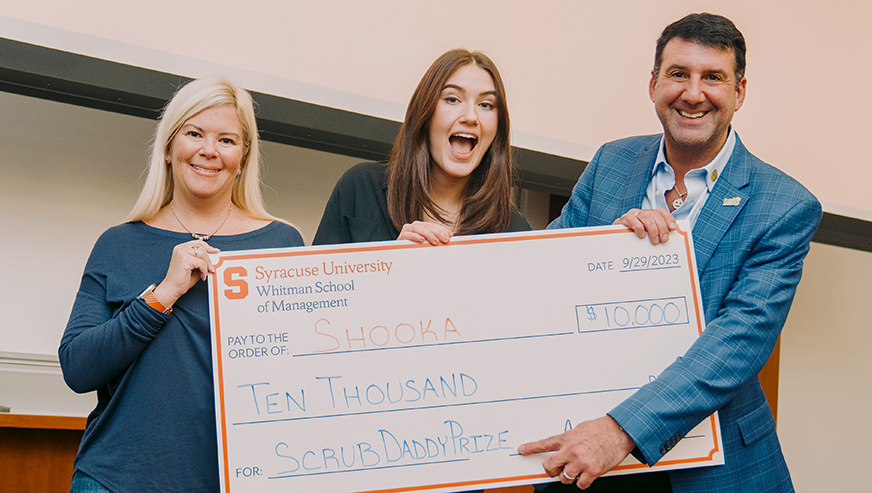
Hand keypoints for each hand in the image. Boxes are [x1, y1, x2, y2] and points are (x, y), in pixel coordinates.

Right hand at [152, 240, 220, 307]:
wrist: (172, 289)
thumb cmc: (182, 279)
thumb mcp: (194, 266)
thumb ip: (201, 259)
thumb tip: (213, 255)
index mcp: (181, 248)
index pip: (198, 243)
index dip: (208, 247)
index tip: (215, 251)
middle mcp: (180, 248)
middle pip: (202, 248)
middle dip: (208, 259)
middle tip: (211, 269)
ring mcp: (181, 253)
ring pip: (202, 254)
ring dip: (207, 265)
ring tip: (205, 273)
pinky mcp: (185, 260)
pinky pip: (201, 263)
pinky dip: (204, 271)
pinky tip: (202, 276)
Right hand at [397, 221, 452, 244]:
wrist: (400, 255)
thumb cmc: (415, 249)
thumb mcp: (427, 244)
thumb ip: (435, 240)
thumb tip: (448, 238)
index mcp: (422, 227)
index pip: (433, 226)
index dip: (442, 229)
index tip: (450, 235)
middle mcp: (415, 226)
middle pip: (427, 226)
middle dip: (437, 232)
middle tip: (445, 239)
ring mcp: (407, 230)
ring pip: (418, 227)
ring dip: (428, 234)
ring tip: (435, 241)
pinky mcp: (401, 236)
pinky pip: (408, 234)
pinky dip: (415, 236)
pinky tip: (422, 239)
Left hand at [518, 416, 634, 489]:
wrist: (618, 432)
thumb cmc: (601, 429)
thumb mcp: (579, 429)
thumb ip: (569, 439)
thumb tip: (564, 447)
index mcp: (566, 438)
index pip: (544, 444)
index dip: (531, 448)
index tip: (523, 450)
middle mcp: (571, 450)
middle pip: (550, 467)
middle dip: (551, 471)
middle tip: (556, 470)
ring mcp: (581, 462)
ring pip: (565, 478)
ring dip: (568, 477)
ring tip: (575, 471)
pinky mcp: (592, 471)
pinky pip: (581, 484)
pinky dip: (582, 482)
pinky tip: (586, 475)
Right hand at [613, 208, 677, 244]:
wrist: (616, 241)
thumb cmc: (634, 239)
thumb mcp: (648, 235)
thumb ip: (657, 233)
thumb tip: (670, 236)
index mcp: (648, 214)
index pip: (660, 211)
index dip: (668, 218)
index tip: (673, 228)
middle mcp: (640, 213)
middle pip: (654, 214)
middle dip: (662, 227)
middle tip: (664, 239)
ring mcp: (631, 215)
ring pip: (645, 216)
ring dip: (652, 229)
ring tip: (655, 240)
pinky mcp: (622, 220)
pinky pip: (631, 219)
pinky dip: (638, 227)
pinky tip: (641, 235)